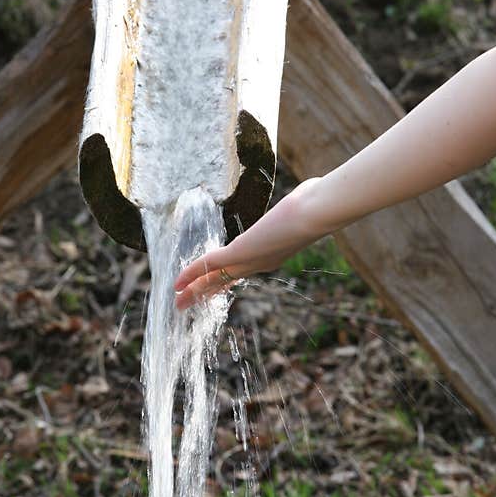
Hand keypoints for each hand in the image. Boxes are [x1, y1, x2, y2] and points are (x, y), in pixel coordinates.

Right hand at [174, 177, 329, 309]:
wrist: (318, 213)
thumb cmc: (316, 205)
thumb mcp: (301, 207)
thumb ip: (299, 203)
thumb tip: (306, 192)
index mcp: (273, 255)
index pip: (241, 271)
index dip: (223, 279)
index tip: (211, 285)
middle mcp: (260, 263)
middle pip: (225, 282)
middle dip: (205, 293)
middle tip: (188, 304)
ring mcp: (248, 260)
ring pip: (214, 280)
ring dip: (194, 291)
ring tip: (179, 303)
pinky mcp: (239, 252)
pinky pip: (209, 265)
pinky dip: (191, 274)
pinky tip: (177, 283)